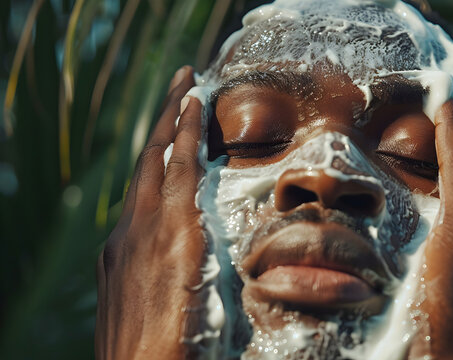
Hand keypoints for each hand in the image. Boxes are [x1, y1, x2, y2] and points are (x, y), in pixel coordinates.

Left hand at [95, 67, 204, 359]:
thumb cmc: (185, 339)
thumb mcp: (207, 281)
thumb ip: (200, 231)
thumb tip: (199, 188)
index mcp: (166, 230)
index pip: (176, 161)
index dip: (185, 124)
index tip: (194, 90)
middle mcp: (136, 229)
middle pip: (150, 159)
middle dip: (166, 115)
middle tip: (181, 81)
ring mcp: (119, 246)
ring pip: (139, 181)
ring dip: (157, 146)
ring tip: (172, 124)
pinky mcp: (112, 264)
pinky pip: (132, 207)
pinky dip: (149, 182)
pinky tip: (157, 190)